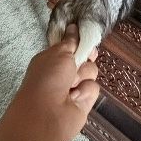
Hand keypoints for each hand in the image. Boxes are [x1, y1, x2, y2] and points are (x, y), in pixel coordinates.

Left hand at [9, 25, 99, 140]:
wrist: (46, 114)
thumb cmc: (48, 78)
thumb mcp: (59, 52)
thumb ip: (71, 40)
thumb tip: (73, 26)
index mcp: (53, 58)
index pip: (72, 46)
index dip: (80, 43)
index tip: (86, 41)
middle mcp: (63, 72)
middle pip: (85, 58)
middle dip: (84, 59)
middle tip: (77, 64)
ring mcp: (74, 87)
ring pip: (91, 72)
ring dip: (83, 76)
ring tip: (71, 86)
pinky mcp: (84, 101)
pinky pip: (93, 88)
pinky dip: (85, 91)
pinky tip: (75, 98)